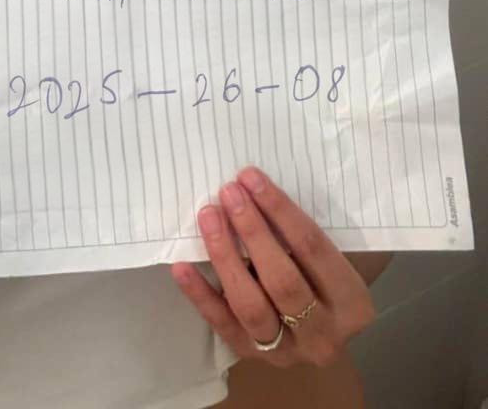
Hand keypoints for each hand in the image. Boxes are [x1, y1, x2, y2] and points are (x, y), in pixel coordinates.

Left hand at [171, 166, 376, 368]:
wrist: (321, 328)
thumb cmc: (325, 276)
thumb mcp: (336, 254)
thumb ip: (309, 231)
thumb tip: (260, 187)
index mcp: (353, 303)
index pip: (313, 249)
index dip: (280, 211)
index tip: (251, 178)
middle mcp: (324, 335)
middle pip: (282, 280)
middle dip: (252, 231)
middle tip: (228, 192)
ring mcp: (287, 352)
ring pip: (251, 305)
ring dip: (225, 256)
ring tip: (208, 217)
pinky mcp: (252, 356)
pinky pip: (222, 324)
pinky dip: (200, 294)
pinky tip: (182, 266)